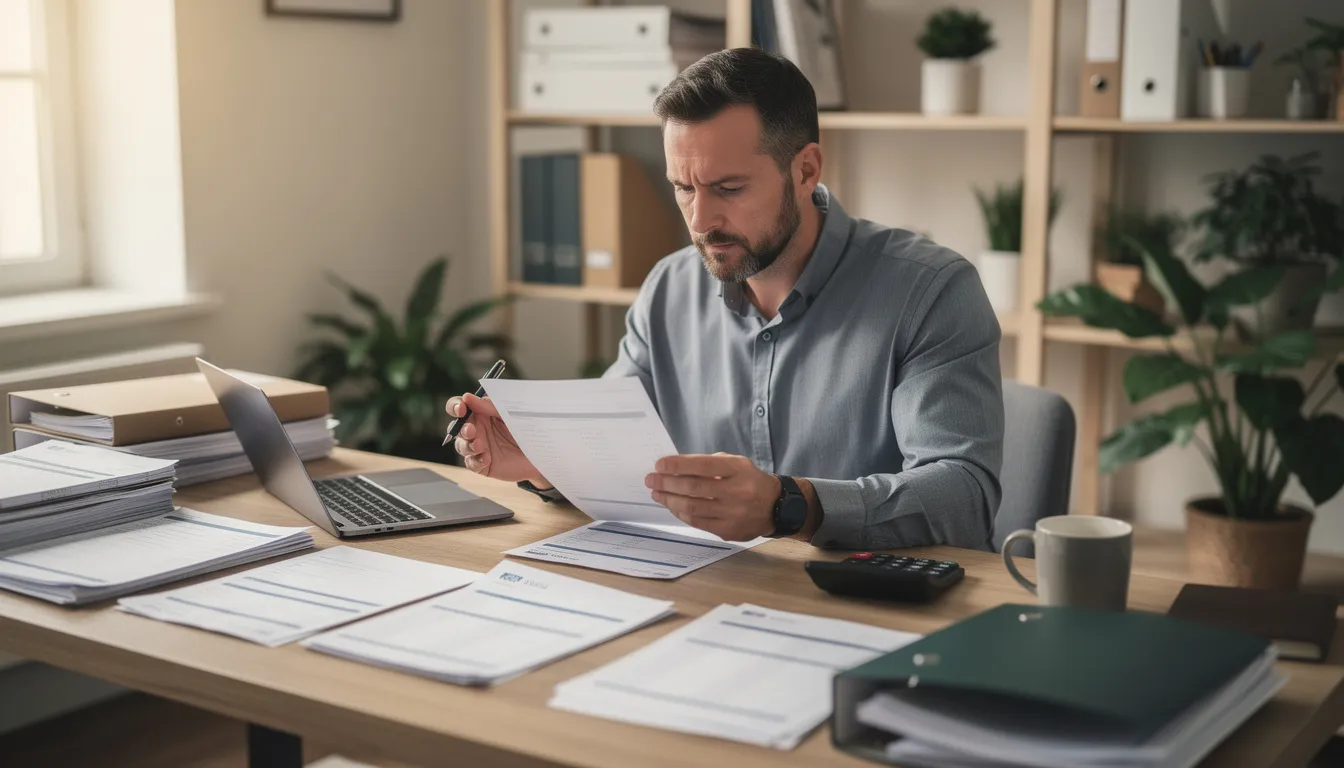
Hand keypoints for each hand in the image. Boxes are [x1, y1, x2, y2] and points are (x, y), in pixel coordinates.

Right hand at [446, 393, 546, 484]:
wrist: (541, 452)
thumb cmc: (525, 428)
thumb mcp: (509, 413)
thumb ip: (489, 406)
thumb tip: (467, 397)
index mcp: (479, 413)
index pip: (459, 407)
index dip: (455, 406)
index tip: (461, 408)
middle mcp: (476, 430)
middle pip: (456, 428)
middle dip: (461, 429)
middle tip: (471, 430)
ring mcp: (478, 447)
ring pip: (461, 446)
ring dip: (468, 445)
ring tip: (480, 445)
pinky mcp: (482, 464)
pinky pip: (471, 463)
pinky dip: (476, 460)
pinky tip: (486, 458)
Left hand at [644, 453, 780, 540]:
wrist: (775, 506)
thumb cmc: (748, 481)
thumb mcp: (734, 464)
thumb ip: (707, 464)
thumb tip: (674, 469)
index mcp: (738, 469)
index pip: (703, 466)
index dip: (678, 465)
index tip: (659, 465)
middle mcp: (738, 491)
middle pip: (694, 488)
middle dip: (667, 483)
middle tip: (651, 480)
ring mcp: (734, 513)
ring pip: (693, 508)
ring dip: (670, 500)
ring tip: (657, 494)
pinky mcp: (729, 530)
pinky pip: (698, 522)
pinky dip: (681, 513)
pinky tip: (672, 506)